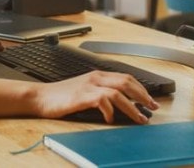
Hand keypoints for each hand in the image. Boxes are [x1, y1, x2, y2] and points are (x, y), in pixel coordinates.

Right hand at [33, 71, 158, 123]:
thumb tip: (122, 106)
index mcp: (98, 75)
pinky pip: (102, 100)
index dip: (142, 89)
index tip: (151, 100)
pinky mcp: (81, 96)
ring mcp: (88, 86)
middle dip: (143, 96)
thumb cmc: (61, 96)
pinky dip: (110, 111)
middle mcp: (95, 78)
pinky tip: (111, 119)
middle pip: (127, 82)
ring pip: (118, 92)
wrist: (40, 97)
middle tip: (153, 107)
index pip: (126, 77)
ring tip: (139, 117)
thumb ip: (102, 94)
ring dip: (132, 107)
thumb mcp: (85, 91)